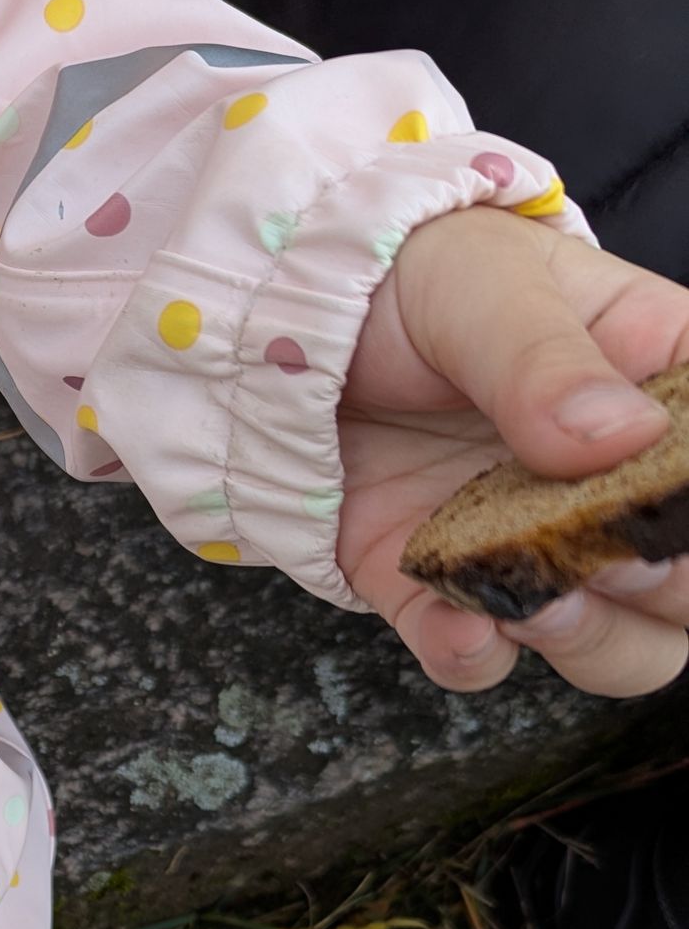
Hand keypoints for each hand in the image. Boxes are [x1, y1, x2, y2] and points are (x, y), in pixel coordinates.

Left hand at [339, 207, 688, 695]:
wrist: (277, 321)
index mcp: (656, 386)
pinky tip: (459, 626)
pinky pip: (478, 655)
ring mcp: (525, 546)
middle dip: (669, 583)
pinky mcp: (435, 590)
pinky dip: (474, 655)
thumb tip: (618, 436)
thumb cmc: (405, 273)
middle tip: (614, 556)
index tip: (667, 502)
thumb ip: (543, 357)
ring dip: (594, 640)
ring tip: (540, 604)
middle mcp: (605, 482)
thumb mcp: (478, 282)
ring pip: (616, 642)